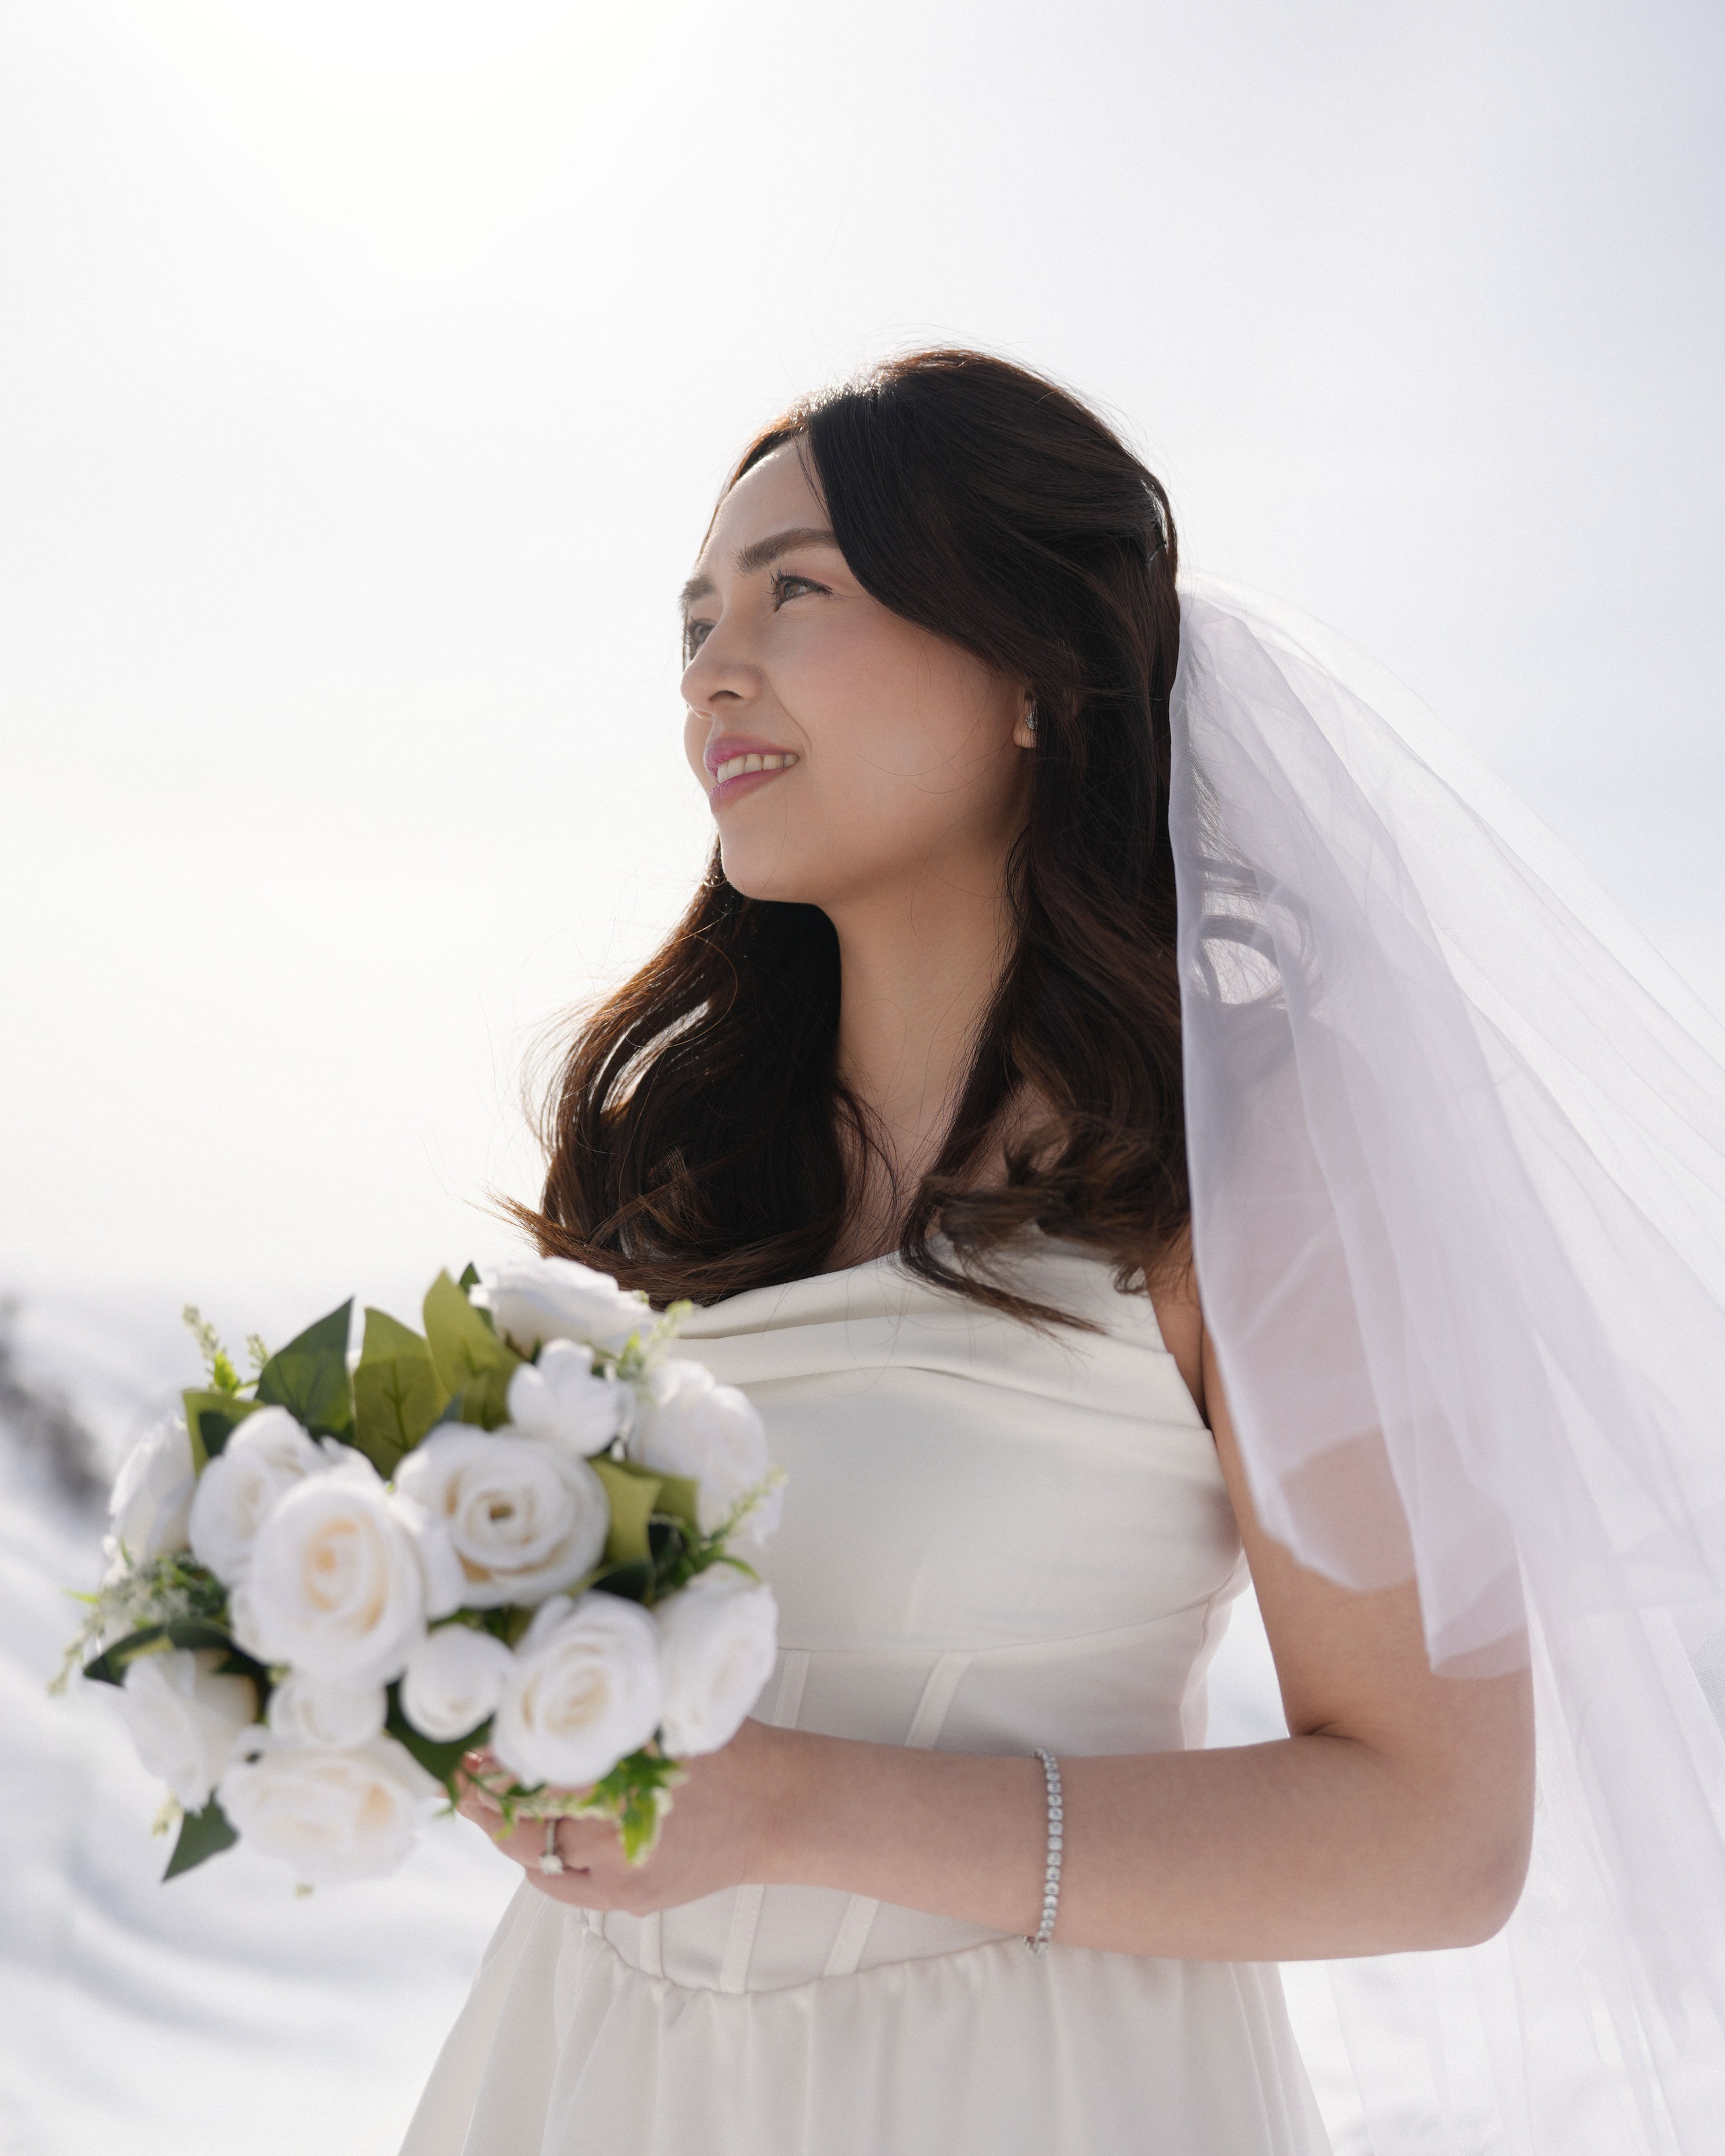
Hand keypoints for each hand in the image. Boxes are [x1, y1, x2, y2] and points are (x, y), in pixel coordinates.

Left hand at [454, 1718, 791, 1914]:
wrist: (779, 1808)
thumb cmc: (730, 1751)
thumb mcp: (669, 1711)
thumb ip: (617, 1706)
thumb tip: (550, 1681)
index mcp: (622, 1776)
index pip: (530, 1773)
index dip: (490, 1762)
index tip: (465, 1746)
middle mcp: (613, 1831)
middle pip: (521, 1824)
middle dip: (485, 1799)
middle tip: (461, 1776)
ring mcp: (619, 1875)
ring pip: (536, 1858)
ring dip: (509, 1830)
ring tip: (489, 1803)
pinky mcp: (630, 1901)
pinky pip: (564, 1887)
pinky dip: (542, 1864)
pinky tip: (534, 1841)